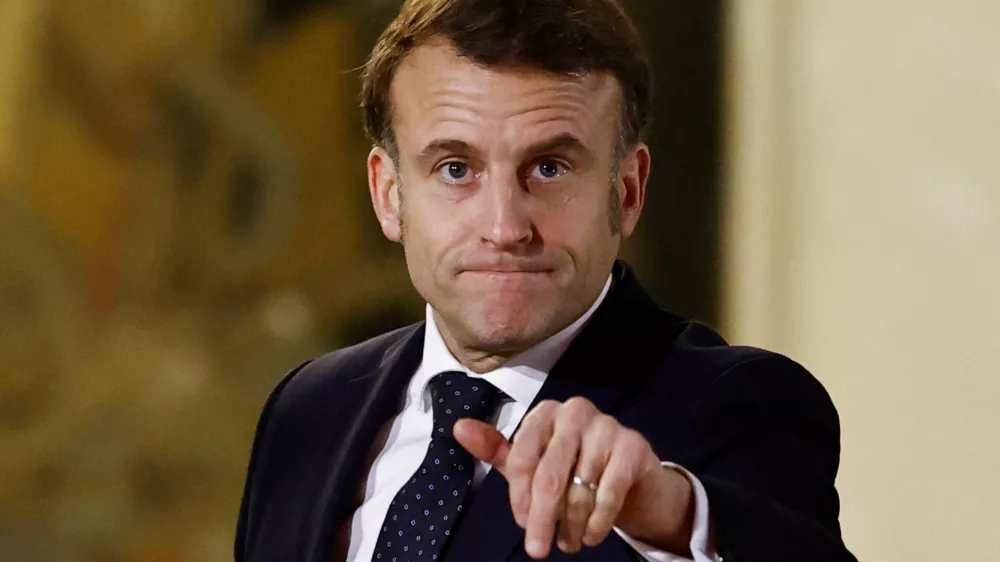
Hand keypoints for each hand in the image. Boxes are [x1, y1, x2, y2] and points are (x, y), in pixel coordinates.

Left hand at [454, 397, 694, 558]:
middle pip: (549, 475)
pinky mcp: (633, 447)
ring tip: (568, 542)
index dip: (519, 495)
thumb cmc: (574, 467)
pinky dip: (597, 522)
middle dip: (542, 518)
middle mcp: (575, 411)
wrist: (633, 478)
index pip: (521, 457)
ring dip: (571, 525)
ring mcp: (607, 426)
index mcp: (546, 412)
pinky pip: (609, 493)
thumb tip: (459, 427)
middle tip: (537, 550)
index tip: (521, 522)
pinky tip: (590, 536)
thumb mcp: (533, 461)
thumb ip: (496, 449)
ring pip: (579, 489)